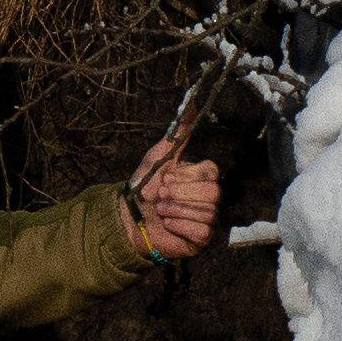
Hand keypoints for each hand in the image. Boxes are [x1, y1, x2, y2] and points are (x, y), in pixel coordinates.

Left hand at [126, 134, 224, 260]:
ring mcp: (209, 219)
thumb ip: (177, 134)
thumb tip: (191, 101)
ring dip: (175, 210)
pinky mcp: (203, 239)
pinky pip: (202, 231)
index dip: (187, 176)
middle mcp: (210, 198)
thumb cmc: (143, 188)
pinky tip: (168, 224)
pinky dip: (179, 226)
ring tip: (161, 210)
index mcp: (202, 177)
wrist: (129, 218)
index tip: (166, 178)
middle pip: (213, 193)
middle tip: (162, 195)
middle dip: (180, 194)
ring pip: (207, 212)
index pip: (211, 171)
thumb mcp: (158, 157)